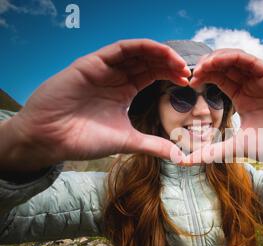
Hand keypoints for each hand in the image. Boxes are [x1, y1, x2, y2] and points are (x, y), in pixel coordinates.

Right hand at [5, 39, 189, 171]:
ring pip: (136, 51)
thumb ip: (153, 145)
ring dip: (159, 53)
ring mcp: (103, 68)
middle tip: (188, 71)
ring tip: (178, 62)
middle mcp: (115, 76)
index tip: (189, 82)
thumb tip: (179, 156)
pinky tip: (158, 53)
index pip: (152, 74)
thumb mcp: (127, 141)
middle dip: (170, 63)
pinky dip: (141, 47)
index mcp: (124, 90)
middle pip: (148, 61)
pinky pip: (119, 49)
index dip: (171, 74)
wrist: (50, 139)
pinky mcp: (91, 63)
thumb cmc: (83, 139)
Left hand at [186, 49, 262, 175]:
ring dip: (217, 58)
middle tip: (190, 73)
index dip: (202, 77)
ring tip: (202, 66)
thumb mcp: (237, 147)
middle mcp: (251, 86)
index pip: (218, 79)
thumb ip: (211, 152)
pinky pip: (251, 61)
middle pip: (224, 66)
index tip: (188, 84)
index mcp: (242, 99)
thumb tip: (183, 163)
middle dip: (206, 66)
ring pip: (236, 59)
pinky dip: (233, 57)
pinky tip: (218, 61)